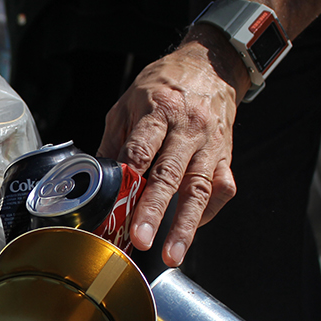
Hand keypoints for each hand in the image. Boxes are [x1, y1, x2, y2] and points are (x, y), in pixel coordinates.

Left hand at [97, 29, 242, 265]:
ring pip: (200, 188)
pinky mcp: (226, 157)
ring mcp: (210, 145)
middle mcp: (188, 128)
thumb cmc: (163, 86)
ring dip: (185, 225)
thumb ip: (114, 141)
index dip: (128, 178)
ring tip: (172, 254)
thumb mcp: (127, 103)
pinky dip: (206, 213)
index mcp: (159, 110)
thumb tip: (94, 178)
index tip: (115, 205)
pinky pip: (221, 190)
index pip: (141, 149)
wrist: (210, 66)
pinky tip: (190, 230)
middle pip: (171, 173)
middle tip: (140, 239)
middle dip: (154, 210)